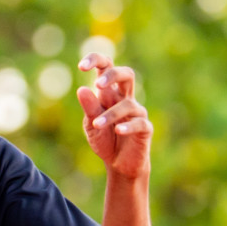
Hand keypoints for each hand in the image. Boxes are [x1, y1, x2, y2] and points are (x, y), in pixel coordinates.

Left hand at [76, 52, 151, 180]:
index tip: (81, 66)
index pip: (106, 68)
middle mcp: (124, 99)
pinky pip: (139, 122)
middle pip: (127, 74)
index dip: (96, 61)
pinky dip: (128, 126)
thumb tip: (82, 89)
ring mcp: (136, 112)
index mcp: (109, 94)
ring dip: (110, 114)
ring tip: (96, 125)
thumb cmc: (105, 140)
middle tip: (98, 85)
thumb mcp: (91, 125)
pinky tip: (118, 131)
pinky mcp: (145, 128)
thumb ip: (89, 108)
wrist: (119, 164)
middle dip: (114, 75)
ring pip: (127, 104)